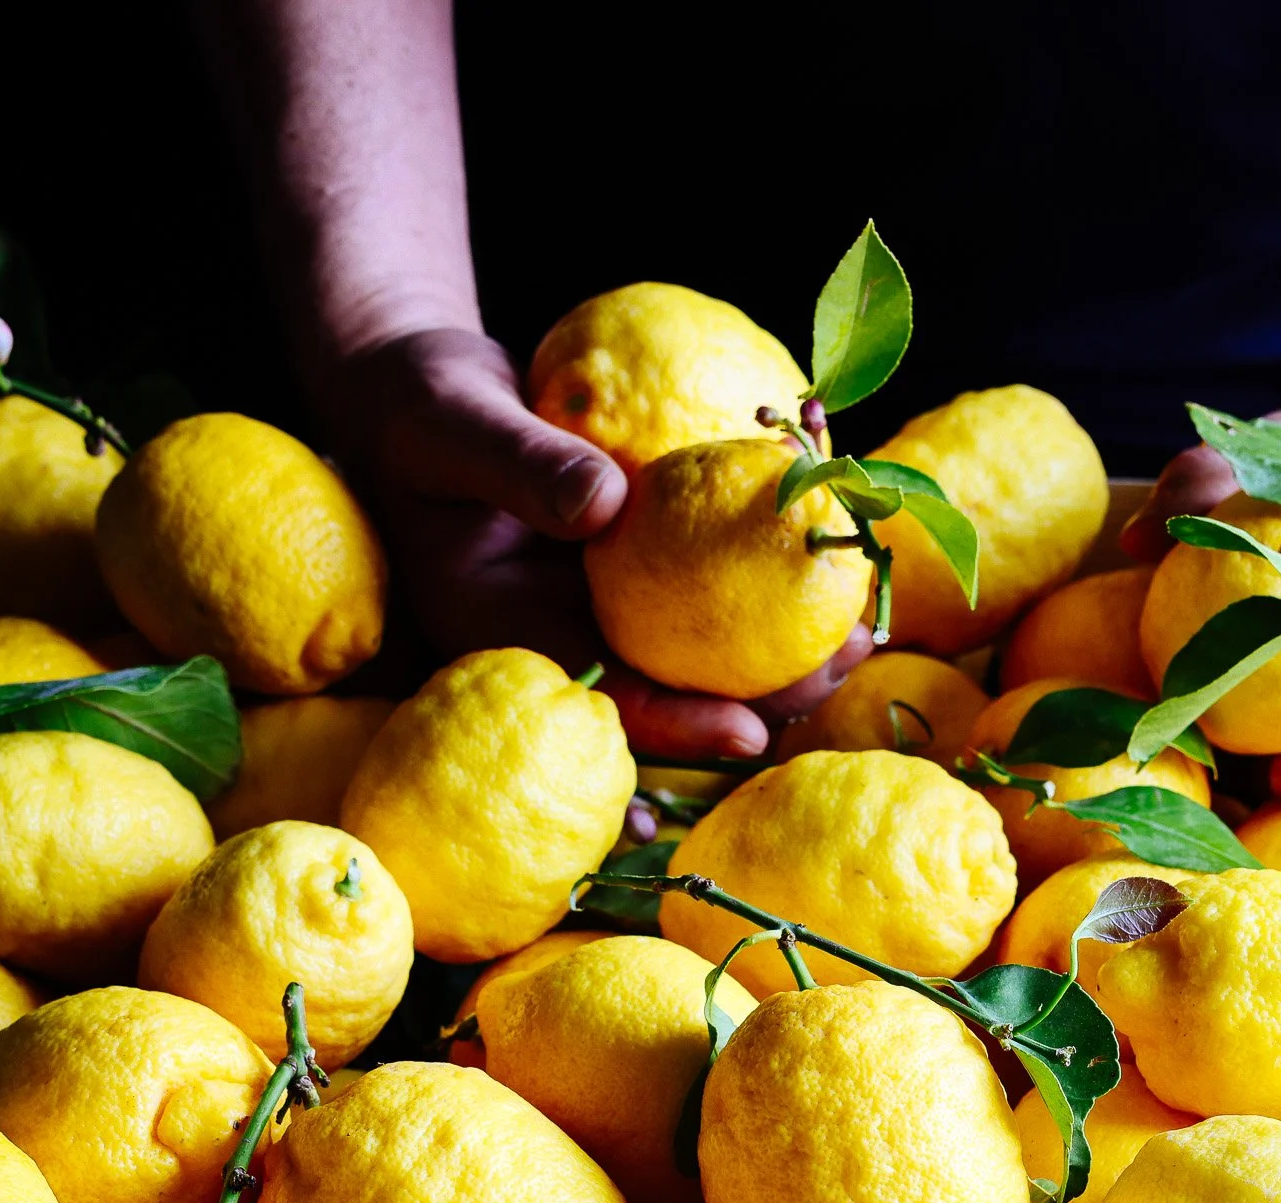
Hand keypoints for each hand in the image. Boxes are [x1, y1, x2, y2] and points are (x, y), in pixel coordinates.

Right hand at [326, 329, 865, 756]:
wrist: (417, 393)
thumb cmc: (416, 404)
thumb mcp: (452, 421)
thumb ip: (521, 464)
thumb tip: (606, 506)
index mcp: (502, 635)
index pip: (601, 700)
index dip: (676, 726)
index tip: (748, 732)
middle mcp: (563, 640)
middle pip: (673, 695)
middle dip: (762, 699)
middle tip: (844, 671)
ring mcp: (605, 614)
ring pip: (703, 657)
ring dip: (784, 655)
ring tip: (863, 636)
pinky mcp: (638, 579)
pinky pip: (709, 592)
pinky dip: (769, 581)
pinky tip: (837, 569)